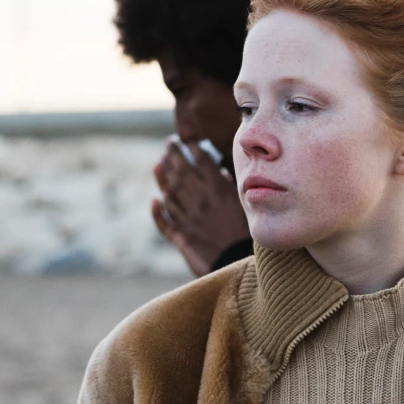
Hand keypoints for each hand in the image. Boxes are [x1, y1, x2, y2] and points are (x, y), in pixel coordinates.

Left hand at [151, 142, 250, 276]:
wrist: (241, 263)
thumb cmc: (249, 234)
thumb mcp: (246, 205)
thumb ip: (232, 188)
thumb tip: (221, 172)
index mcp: (218, 191)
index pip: (202, 162)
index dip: (193, 148)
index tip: (187, 140)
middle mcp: (200, 201)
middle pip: (182, 172)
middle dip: (174, 155)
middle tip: (169, 144)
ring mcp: (188, 218)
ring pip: (170, 193)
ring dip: (163, 177)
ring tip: (159, 164)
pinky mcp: (182, 236)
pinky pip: (165, 221)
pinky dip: (157, 211)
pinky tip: (155, 201)